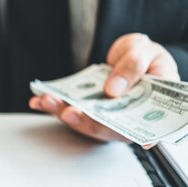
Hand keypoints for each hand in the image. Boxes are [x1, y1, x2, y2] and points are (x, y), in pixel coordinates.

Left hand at [29, 33, 179, 142]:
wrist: (133, 53)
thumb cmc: (147, 57)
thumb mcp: (146, 53)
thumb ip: (133, 67)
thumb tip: (113, 89)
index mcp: (149, 111)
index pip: (142, 128)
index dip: (130, 133)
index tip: (116, 132)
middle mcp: (124, 120)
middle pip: (105, 127)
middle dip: (84, 121)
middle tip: (68, 111)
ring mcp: (104, 117)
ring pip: (84, 121)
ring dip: (63, 113)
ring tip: (46, 101)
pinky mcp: (88, 109)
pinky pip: (70, 110)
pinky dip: (53, 106)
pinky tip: (38, 100)